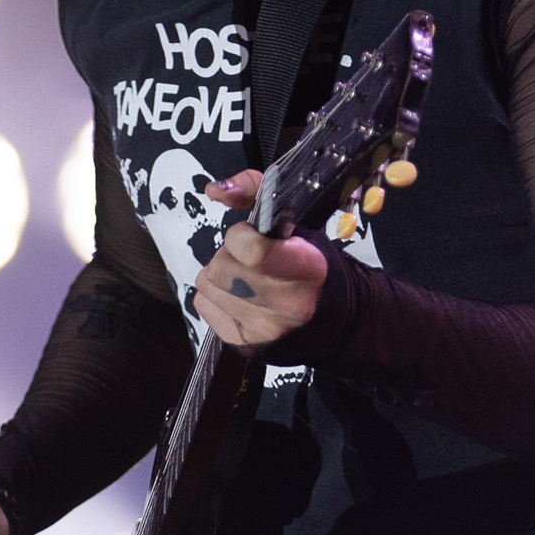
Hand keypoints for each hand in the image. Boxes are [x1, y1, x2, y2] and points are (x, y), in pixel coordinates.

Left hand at [191, 170, 326, 348]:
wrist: (331, 320)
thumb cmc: (311, 266)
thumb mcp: (297, 222)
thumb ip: (255, 192)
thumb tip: (214, 190)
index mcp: (307, 269)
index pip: (250, 250)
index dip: (241, 237)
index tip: (252, 237)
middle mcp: (288, 304)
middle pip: (220, 268)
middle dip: (228, 256)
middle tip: (250, 261)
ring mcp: (265, 329)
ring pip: (206, 285)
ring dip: (219, 276)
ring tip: (245, 278)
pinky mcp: (243, 344)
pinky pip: (202, 305)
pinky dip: (215, 296)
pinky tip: (239, 297)